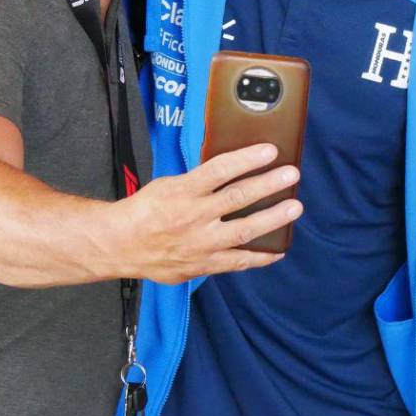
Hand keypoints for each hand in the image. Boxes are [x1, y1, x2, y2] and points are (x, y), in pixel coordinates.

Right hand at [117, 143, 302, 284]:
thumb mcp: (169, 184)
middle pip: (238, 198)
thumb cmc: (146, 210)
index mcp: (183, 191)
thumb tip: (232, 170)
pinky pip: (238, 262)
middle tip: (292, 174)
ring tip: (294, 207)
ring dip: (273, 218)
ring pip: (244, 230)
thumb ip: (199, 181)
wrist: (121, 245)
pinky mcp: (203, 264)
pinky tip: (279, 249)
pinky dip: (260, 256)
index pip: (219, 170)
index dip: (246, 159)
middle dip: (268, 184)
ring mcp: (201, 243)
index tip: (270, 150)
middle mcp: (194, 216)